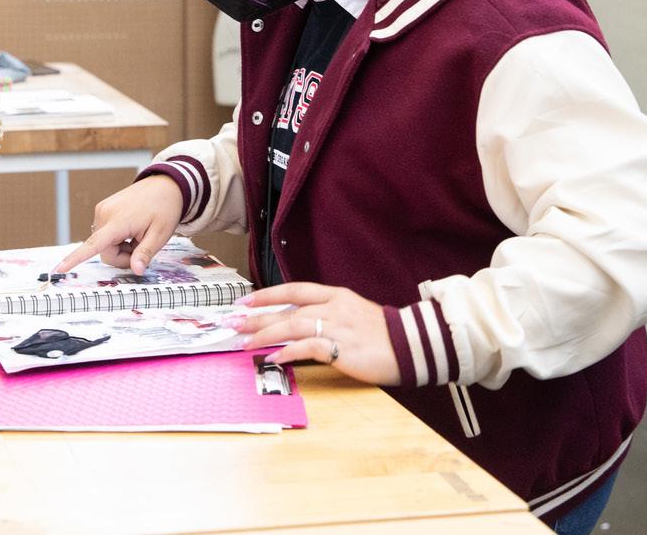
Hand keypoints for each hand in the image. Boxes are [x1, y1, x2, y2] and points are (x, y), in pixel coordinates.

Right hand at [53, 175, 183, 275]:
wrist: (165, 185)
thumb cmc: (164, 208)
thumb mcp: (160, 234)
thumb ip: (145, 254)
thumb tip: (136, 271)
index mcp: (118, 221)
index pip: (93, 245)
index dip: (75, 258)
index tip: (60, 268)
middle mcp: (104, 214)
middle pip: (104, 251)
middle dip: (122, 257)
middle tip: (141, 249)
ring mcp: (102, 210)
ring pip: (104, 244)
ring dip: (120, 247)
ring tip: (137, 235)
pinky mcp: (103, 209)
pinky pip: (105, 234)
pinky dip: (118, 238)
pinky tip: (131, 229)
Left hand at [229, 283, 400, 385]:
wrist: (414, 345)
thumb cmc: (383, 334)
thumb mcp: (353, 314)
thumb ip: (327, 315)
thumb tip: (298, 325)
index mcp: (336, 296)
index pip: (293, 289)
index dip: (266, 295)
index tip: (244, 301)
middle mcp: (333, 307)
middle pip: (286, 309)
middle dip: (256, 316)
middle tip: (232, 323)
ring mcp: (338, 327)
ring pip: (292, 326)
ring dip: (265, 334)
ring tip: (245, 343)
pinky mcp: (342, 348)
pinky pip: (308, 348)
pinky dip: (289, 352)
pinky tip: (274, 357)